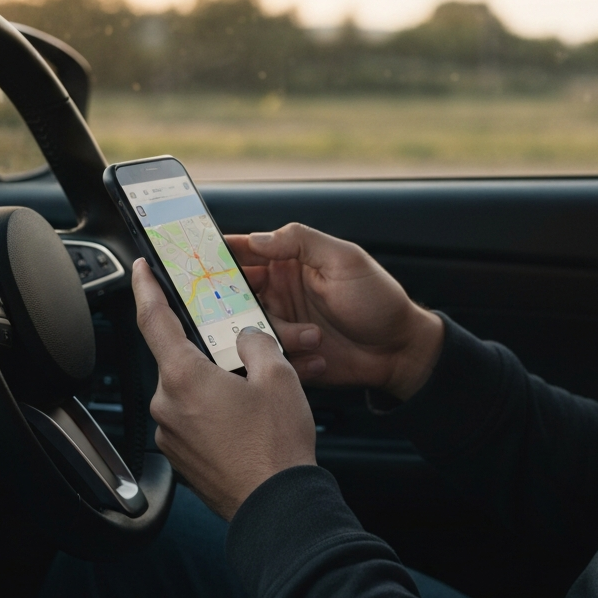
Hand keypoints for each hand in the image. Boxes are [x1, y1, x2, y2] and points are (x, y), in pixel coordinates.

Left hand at [132, 258, 315, 519]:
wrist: (276, 505)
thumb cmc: (276, 446)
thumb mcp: (279, 377)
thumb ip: (257, 343)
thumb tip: (247, 337)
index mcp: (184, 377)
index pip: (154, 321)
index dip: (145, 289)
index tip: (140, 270)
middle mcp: (167, 405)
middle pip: (182, 359)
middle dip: (212, 352)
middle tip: (245, 353)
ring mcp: (172, 434)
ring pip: (192, 391)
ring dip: (218, 385)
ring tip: (259, 397)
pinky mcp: (182, 457)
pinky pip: (195, 420)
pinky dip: (217, 412)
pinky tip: (249, 421)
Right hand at [227, 223, 443, 400]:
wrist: (400, 349)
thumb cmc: (379, 300)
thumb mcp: (345, 260)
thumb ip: (301, 242)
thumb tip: (257, 237)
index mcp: (289, 263)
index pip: (242, 254)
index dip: (216, 256)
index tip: (196, 262)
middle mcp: (279, 293)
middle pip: (234, 296)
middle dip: (236, 305)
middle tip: (247, 312)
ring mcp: (282, 325)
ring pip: (252, 331)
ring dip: (281, 335)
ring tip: (315, 336)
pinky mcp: (288, 356)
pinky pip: (270, 359)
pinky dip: (293, 359)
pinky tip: (320, 356)